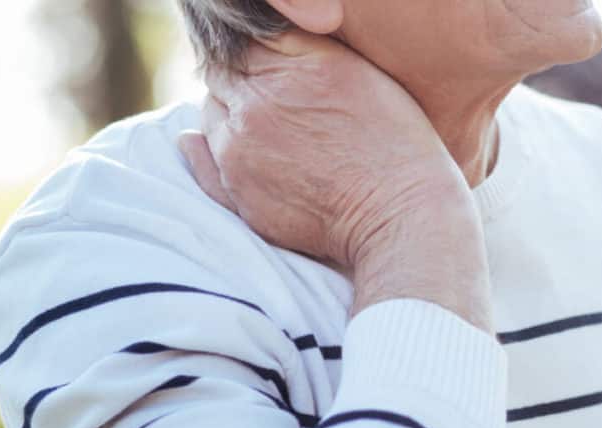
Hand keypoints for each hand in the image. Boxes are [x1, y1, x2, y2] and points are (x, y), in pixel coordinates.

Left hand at [177, 29, 474, 270]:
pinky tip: (241, 155)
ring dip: (228, 115)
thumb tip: (254, 36)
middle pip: (220, 75)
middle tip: (271, 98)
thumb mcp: (358, 72)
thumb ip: (300, 45)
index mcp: (288, 70)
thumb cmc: (395, 143)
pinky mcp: (238, 193)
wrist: (398, 216)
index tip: (271, 66)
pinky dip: (211, 152)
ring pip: (210, 115)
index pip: (242, 43)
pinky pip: (203, 162)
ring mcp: (240, 152)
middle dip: (238, 79)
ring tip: (269, 131)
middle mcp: (256, 106)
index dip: (255, 53)